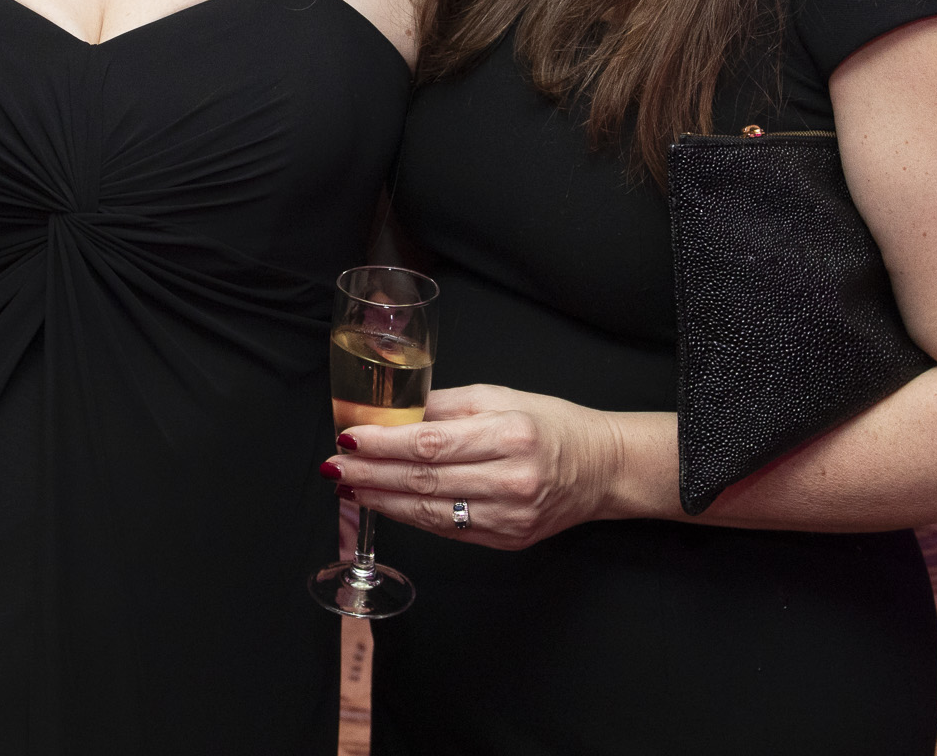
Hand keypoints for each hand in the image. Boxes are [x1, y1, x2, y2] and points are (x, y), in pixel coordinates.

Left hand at [325, 384, 627, 550]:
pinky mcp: (507, 539)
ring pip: (431, 511)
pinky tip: (385, 503)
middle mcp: (511, 480)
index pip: (430, 443)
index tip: (348, 439)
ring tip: (348, 487)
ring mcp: (510, 516)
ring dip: (382, 500)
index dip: (383, 445)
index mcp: (509, 435)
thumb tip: (391, 412)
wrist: (603, 468)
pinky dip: (411, 516)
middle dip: (370, 474)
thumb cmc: (551, 424)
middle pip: (424, 480)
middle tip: (333, 467)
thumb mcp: (500, 397)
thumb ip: (444, 405)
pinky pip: (448, 529)